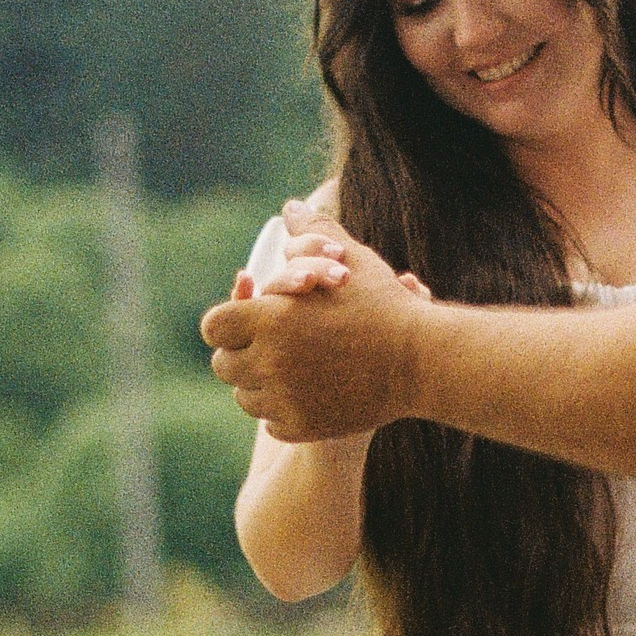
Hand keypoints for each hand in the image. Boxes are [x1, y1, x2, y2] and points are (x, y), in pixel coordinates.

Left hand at [203, 225, 431, 438]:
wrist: (422, 360)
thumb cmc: (385, 304)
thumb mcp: (348, 261)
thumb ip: (312, 234)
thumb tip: (292, 208)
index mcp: (270, 318)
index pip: (213, 326)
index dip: (227, 322)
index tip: (247, 321)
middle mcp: (270, 360)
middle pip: (223, 366)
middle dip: (242, 355)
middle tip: (269, 347)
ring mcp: (286, 398)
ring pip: (246, 398)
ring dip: (260, 385)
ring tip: (290, 369)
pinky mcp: (304, 426)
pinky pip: (271, 423)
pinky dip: (283, 412)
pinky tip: (307, 393)